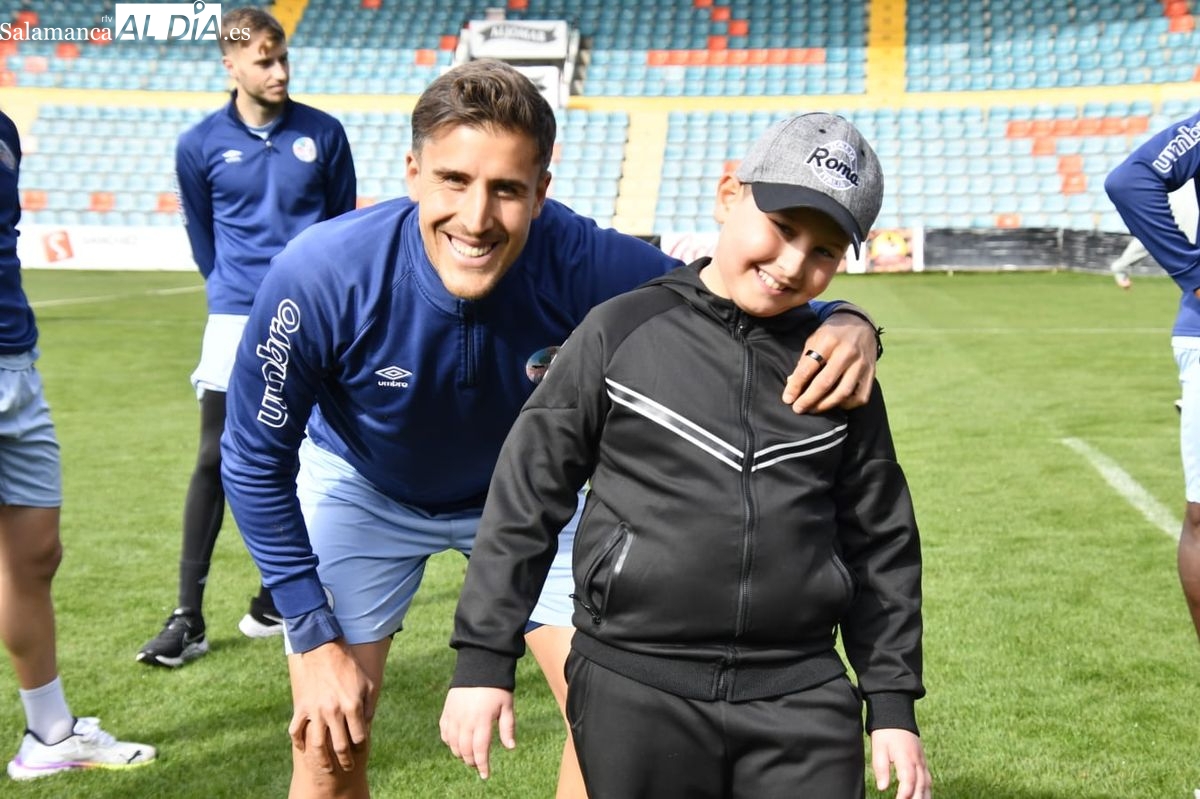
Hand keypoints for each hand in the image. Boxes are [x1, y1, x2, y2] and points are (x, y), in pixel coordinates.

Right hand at [287, 640, 375, 774]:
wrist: (322, 649)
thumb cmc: (348, 665)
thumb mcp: (367, 682)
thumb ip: (369, 704)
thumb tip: (367, 723)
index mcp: (352, 705)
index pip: (359, 736)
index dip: (361, 746)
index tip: (361, 749)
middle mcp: (334, 711)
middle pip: (340, 746)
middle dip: (346, 760)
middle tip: (348, 767)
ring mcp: (316, 710)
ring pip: (318, 745)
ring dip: (323, 760)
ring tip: (328, 768)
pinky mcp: (302, 707)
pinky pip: (297, 731)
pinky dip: (300, 743)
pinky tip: (305, 749)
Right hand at [440, 687, 515, 779]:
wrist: (480, 665)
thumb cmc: (497, 687)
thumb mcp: (507, 705)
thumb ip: (507, 727)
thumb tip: (510, 747)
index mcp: (482, 719)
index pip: (480, 749)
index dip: (482, 765)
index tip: (485, 775)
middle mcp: (466, 719)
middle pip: (464, 750)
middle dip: (471, 761)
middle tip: (478, 765)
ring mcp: (454, 715)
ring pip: (452, 743)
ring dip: (460, 754)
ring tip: (468, 756)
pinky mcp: (447, 710)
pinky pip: (444, 732)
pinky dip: (449, 742)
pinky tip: (456, 743)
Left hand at [783, 309, 877, 413]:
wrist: (859, 322)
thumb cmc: (831, 334)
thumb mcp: (814, 340)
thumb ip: (804, 362)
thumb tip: (792, 384)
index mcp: (828, 341)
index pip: (808, 368)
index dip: (796, 386)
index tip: (787, 399)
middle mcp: (846, 352)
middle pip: (825, 383)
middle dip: (809, 399)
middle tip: (798, 409)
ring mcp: (861, 363)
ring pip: (843, 392)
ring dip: (826, 405)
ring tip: (814, 409)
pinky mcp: (872, 372)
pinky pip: (860, 396)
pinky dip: (847, 404)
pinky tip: (836, 403)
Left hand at [870, 728, 930, 798]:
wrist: (897, 717)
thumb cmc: (886, 734)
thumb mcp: (878, 748)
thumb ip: (881, 768)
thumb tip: (882, 787)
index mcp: (906, 757)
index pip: (909, 779)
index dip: (905, 793)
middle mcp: (917, 762)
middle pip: (920, 785)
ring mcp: (922, 763)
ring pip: (927, 784)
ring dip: (923, 797)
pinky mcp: (923, 763)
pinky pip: (928, 781)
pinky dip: (927, 792)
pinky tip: (923, 798)